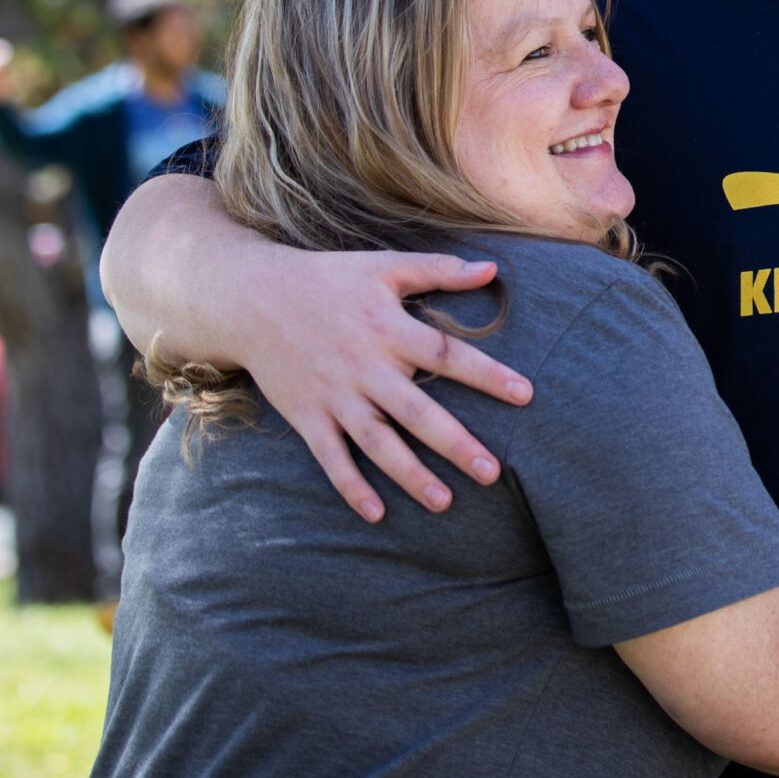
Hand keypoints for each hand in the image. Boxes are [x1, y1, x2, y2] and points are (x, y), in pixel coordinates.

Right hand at [229, 246, 534, 521]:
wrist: (252, 298)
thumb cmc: (327, 279)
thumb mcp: (384, 266)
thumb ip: (439, 270)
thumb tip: (493, 270)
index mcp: (390, 329)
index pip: (448, 355)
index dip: (488, 374)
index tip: (526, 395)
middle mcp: (366, 368)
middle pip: (418, 411)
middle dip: (455, 444)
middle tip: (492, 472)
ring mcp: (335, 396)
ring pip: (378, 443)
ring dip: (411, 475)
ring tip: (445, 503)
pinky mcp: (307, 416)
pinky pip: (331, 458)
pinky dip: (351, 486)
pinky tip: (376, 513)